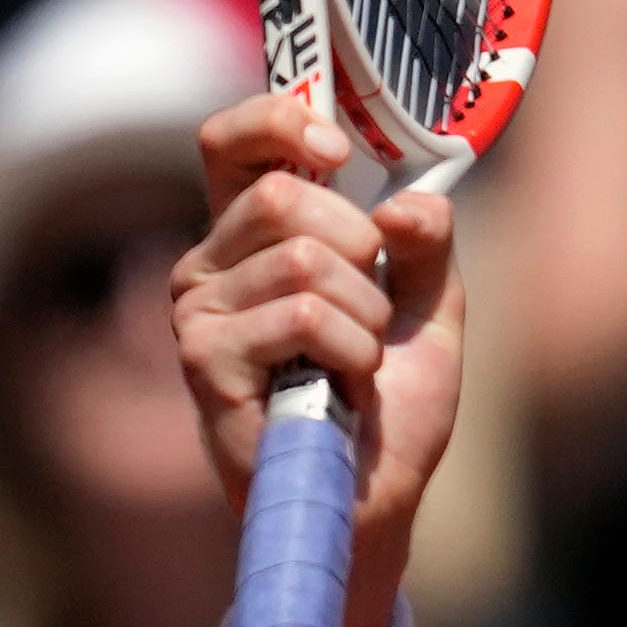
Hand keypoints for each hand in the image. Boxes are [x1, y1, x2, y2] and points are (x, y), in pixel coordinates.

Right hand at [171, 94, 467, 626]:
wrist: (375, 501)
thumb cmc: (389, 408)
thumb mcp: (428, 312)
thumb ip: (426, 246)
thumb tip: (405, 207)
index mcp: (252, 239)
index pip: (232, 143)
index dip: (279, 124)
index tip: (338, 154)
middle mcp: (211, 265)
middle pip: (285, 194)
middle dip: (361, 252)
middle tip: (370, 317)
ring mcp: (199, 312)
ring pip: (303, 259)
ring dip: (364, 319)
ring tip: (358, 366)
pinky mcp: (204, 360)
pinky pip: (302, 316)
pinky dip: (351, 354)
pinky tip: (341, 391)